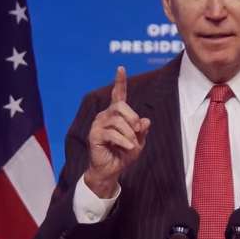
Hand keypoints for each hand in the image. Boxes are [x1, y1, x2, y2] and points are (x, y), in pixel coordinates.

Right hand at [85, 66, 150, 197]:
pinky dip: (123, 141)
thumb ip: (142, 130)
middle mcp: (105, 116)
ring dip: (129, 133)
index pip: (118, 94)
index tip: (121, 68)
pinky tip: (128, 147)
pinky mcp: (94, 135)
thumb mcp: (138, 141)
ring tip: (132, 145)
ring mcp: (98, 124)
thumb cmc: (123, 154)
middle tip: (137, 131)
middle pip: (120, 106)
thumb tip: (145, 120)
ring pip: (117, 121)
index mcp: (116, 114)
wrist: (110, 170)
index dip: (120, 81)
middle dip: (132, 118)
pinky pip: (112, 134)